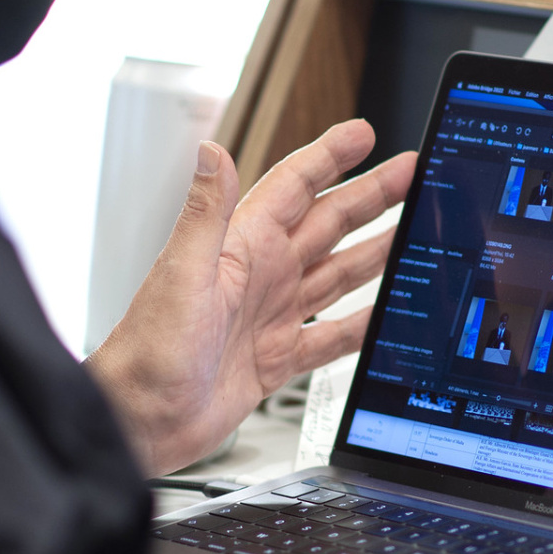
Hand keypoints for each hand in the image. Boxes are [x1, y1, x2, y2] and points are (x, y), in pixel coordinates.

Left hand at [85, 120, 414, 475]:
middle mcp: (260, 276)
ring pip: (336, 275)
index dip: (330, 158)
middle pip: (328, 225)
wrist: (140, 419)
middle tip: (408, 172)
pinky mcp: (276, 358)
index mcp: (242, 248)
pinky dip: (360, 326)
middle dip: (370, 197)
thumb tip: (211, 150)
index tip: (363, 134)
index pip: (294, 188)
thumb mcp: (182, 274)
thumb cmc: (148, 350)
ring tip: (411, 236)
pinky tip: (385, 317)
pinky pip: (331, 337)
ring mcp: (270, 316)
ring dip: (374, 254)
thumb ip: (205, 213)